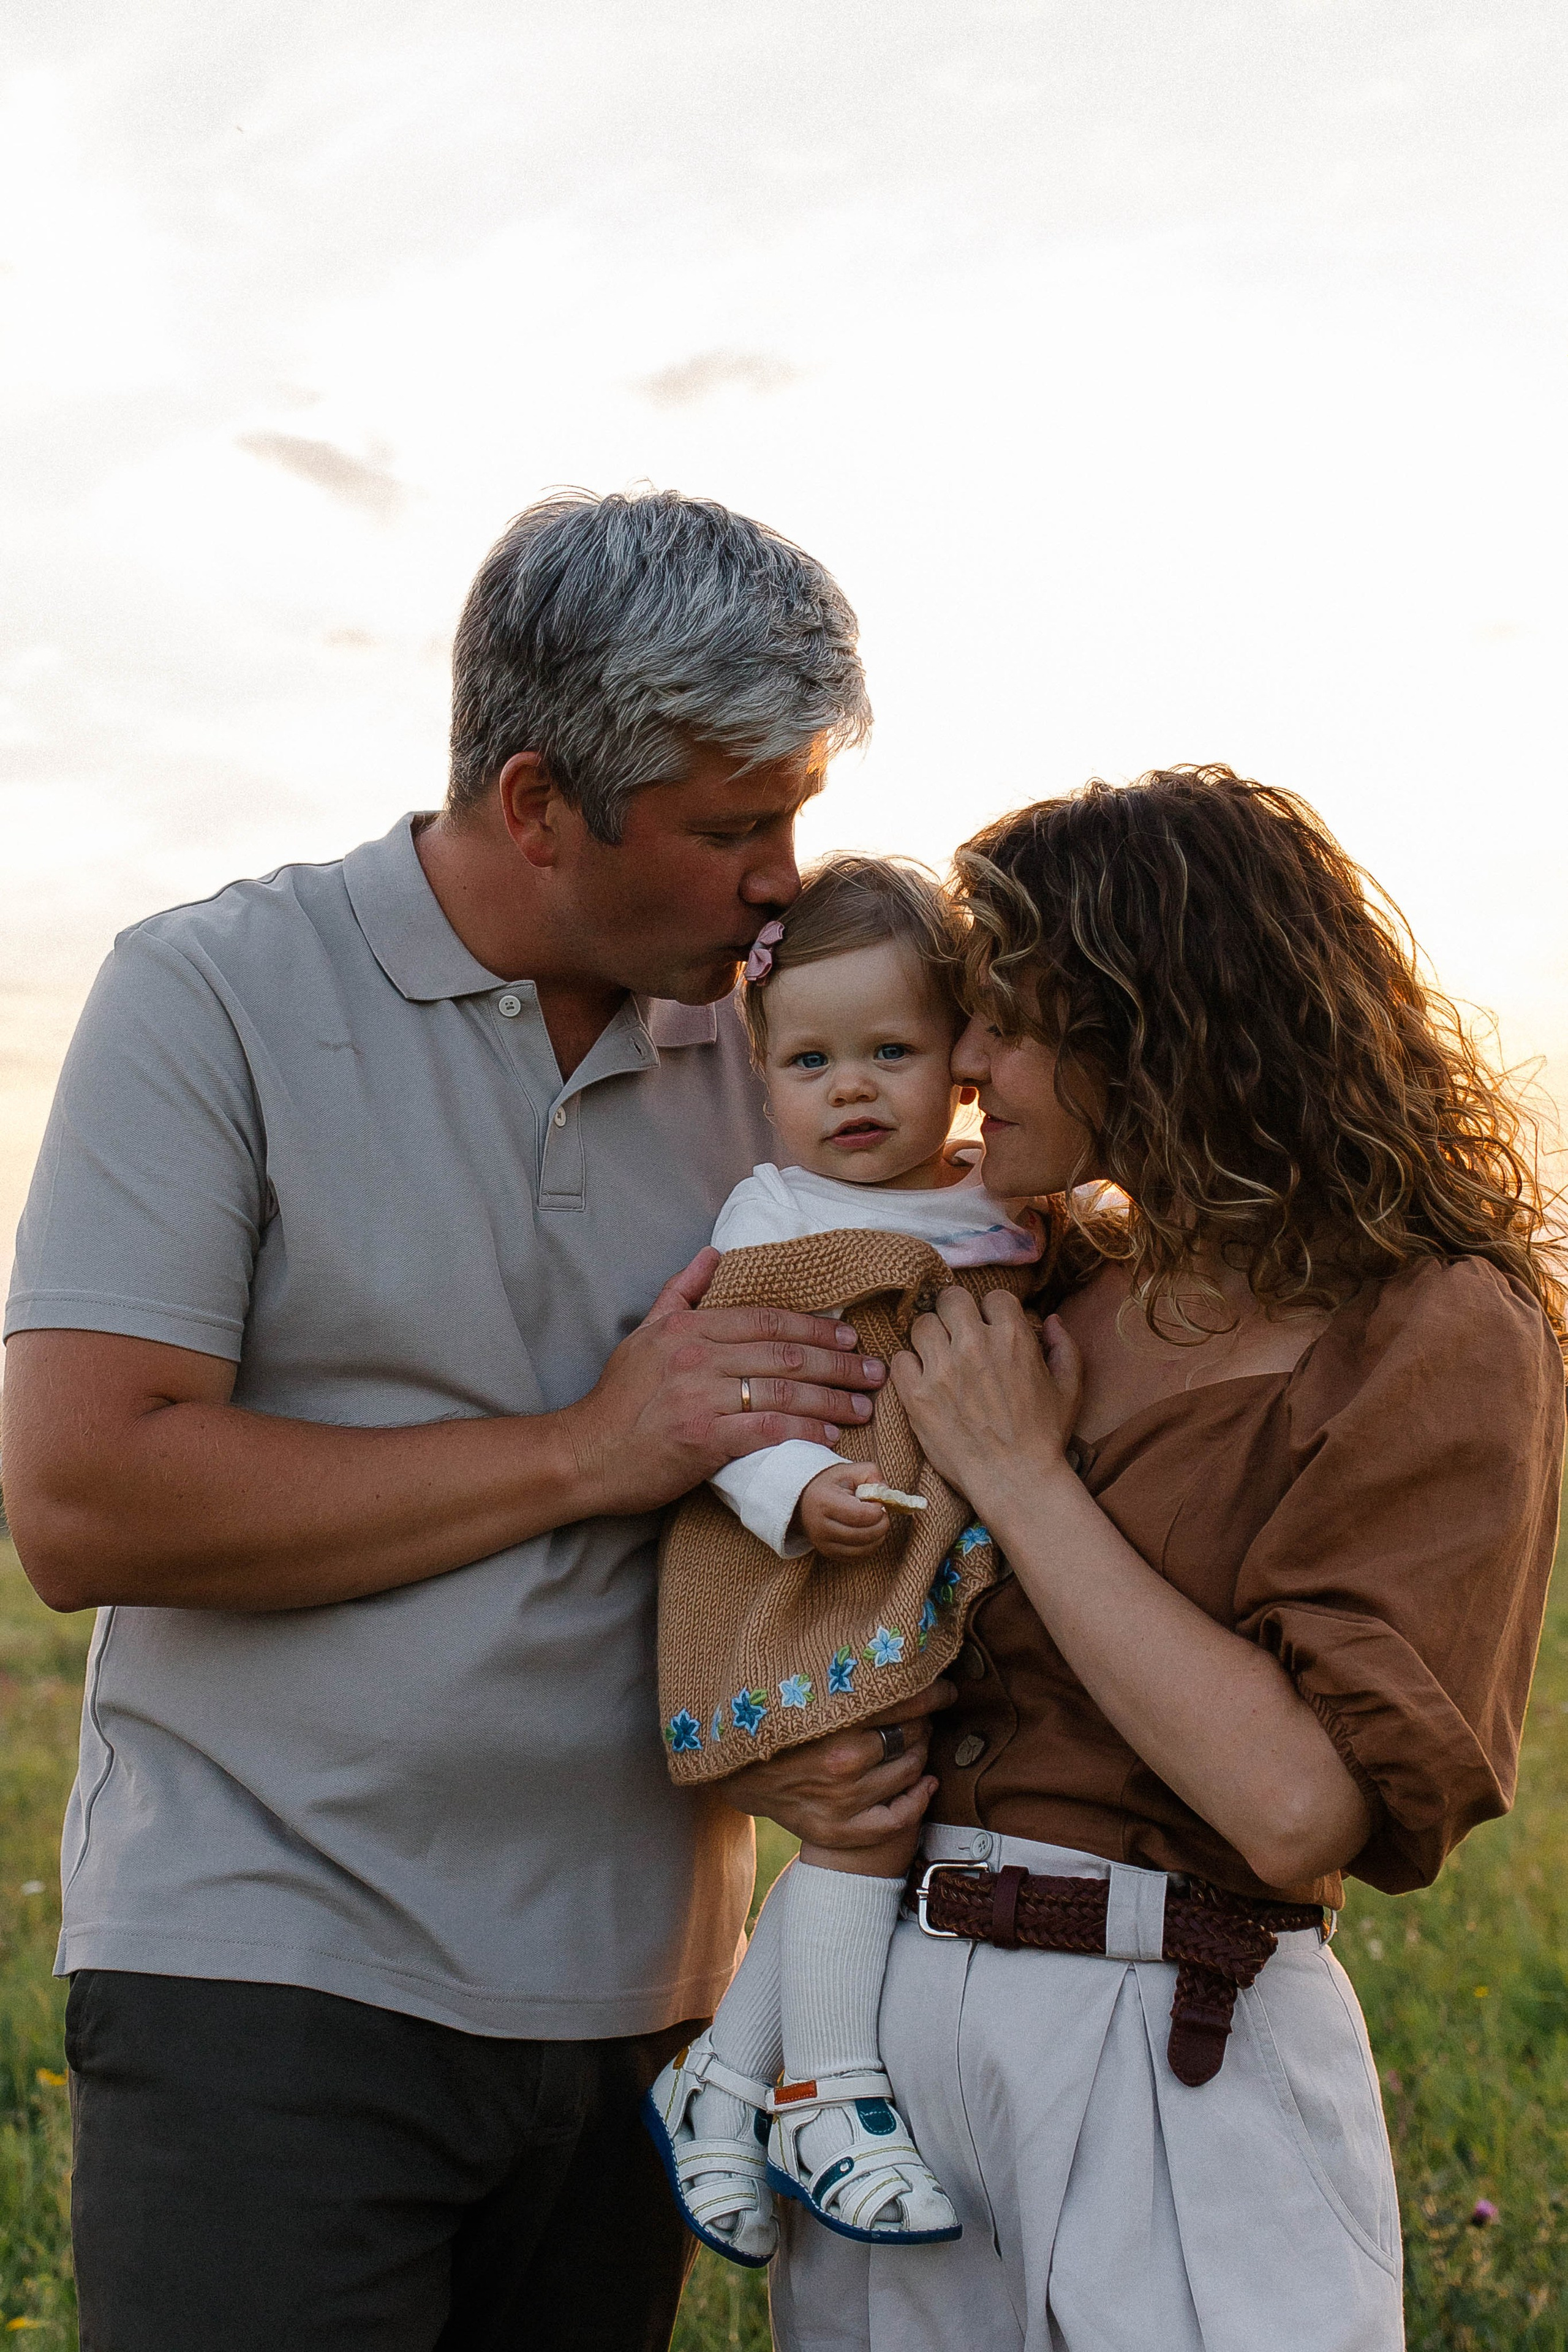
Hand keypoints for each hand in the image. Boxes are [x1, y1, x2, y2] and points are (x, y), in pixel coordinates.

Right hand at [562, 1250, 885, 1515]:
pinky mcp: (701, 1439)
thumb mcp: (643, 1334)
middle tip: (874, 1372)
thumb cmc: (618, 1400)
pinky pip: (766, 1430)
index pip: (767, 1320)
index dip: (815, 1329)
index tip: (850, 1338)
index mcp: (688, 1328)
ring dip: (832, 1400)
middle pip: (785, 1355)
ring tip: (862, 1407)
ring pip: (783, 1393)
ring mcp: (699, 1398)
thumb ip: (679, 1291)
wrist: (583, 1454)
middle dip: (838, 1364)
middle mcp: (697, 1357)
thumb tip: (712, 1255)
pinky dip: (803, 1432)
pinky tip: (829, 1437)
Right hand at [719, 1682, 955, 1850]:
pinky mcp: (840, 1831)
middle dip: (924, 1723)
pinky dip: (919, 1801)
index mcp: (835, 1724)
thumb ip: (846, 1679)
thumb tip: (892, 1656)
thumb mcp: (806, 1692)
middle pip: (910, 1737)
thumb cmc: (777, 1723)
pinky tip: (926, 1784)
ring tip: (916, 1742)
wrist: (739, 1774)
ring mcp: (843, 1803)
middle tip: (923, 1716)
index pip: (904, 1704)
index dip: (932, 1694)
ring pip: (910, 1773)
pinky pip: (897, 1819)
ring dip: (921, 1754)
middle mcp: (843, 1764)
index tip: (945, 1689)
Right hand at [795, 1462, 890, 1560]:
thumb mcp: (849, 1470)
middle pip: (864, 1535)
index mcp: (824, 1502)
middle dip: (882, 1523)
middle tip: (881, 1512)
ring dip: (879, 1536)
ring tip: (875, 1521)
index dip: (877, 1509)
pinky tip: (868, 1531)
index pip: (860, 1515)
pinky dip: (870, 1545)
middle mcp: (821, 1527)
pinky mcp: (829, 1554)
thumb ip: (871, 1474)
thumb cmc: (831, 1484)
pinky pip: (859, 1556)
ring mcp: (824, 1544)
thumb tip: (886, 1493)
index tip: (877, 1501)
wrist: (805, 1500)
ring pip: (864, 1549)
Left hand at [890, 1289, 1081, 1512]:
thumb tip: (1052, 1319)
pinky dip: (909, 1367)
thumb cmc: (1045, 1435)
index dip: (992, 1312)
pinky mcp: (916, 1395)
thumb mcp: (1069, 1387)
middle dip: (955, 1313)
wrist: (1016, 1480)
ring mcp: (941, 1369)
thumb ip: (1064, 1346)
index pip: (993, 1296)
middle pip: (950, 1298)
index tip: (991, 1329)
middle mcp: (973, 1345)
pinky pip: (899, 1359)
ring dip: (931, 1338)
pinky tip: (924, 1381)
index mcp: (1012, 1337)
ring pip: (921, 1324)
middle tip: (959, 1335)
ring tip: (940, 1358)